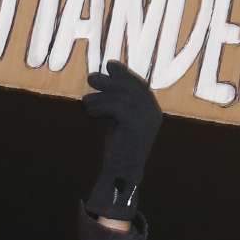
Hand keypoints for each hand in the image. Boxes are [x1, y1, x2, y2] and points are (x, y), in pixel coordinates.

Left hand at [81, 60, 161, 220]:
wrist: (121, 174)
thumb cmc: (117, 149)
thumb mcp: (118, 121)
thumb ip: (116, 102)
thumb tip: (103, 77)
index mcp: (153, 112)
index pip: (140, 85)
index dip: (125, 74)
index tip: (110, 64)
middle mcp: (154, 114)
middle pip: (132, 87)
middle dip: (111, 80)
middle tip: (92, 78)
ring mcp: (147, 120)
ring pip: (123, 96)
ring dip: (101, 95)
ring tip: (85, 101)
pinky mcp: (137, 126)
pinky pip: (117, 106)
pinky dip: (101, 106)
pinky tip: (90, 111)